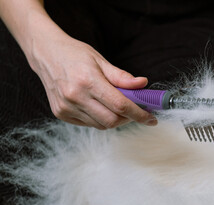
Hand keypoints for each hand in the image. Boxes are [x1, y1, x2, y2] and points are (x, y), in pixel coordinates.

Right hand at [27, 35, 156, 128]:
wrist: (45, 53)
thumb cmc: (75, 54)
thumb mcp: (100, 60)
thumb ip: (122, 77)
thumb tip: (143, 84)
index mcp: (88, 81)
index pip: (120, 105)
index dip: (139, 114)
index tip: (151, 119)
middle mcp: (75, 96)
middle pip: (112, 120)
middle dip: (128, 118)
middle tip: (135, 110)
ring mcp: (66, 107)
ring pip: (101, 125)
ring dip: (115, 119)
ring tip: (116, 105)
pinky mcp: (61, 113)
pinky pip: (89, 124)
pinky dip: (100, 119)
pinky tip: (99, 106)